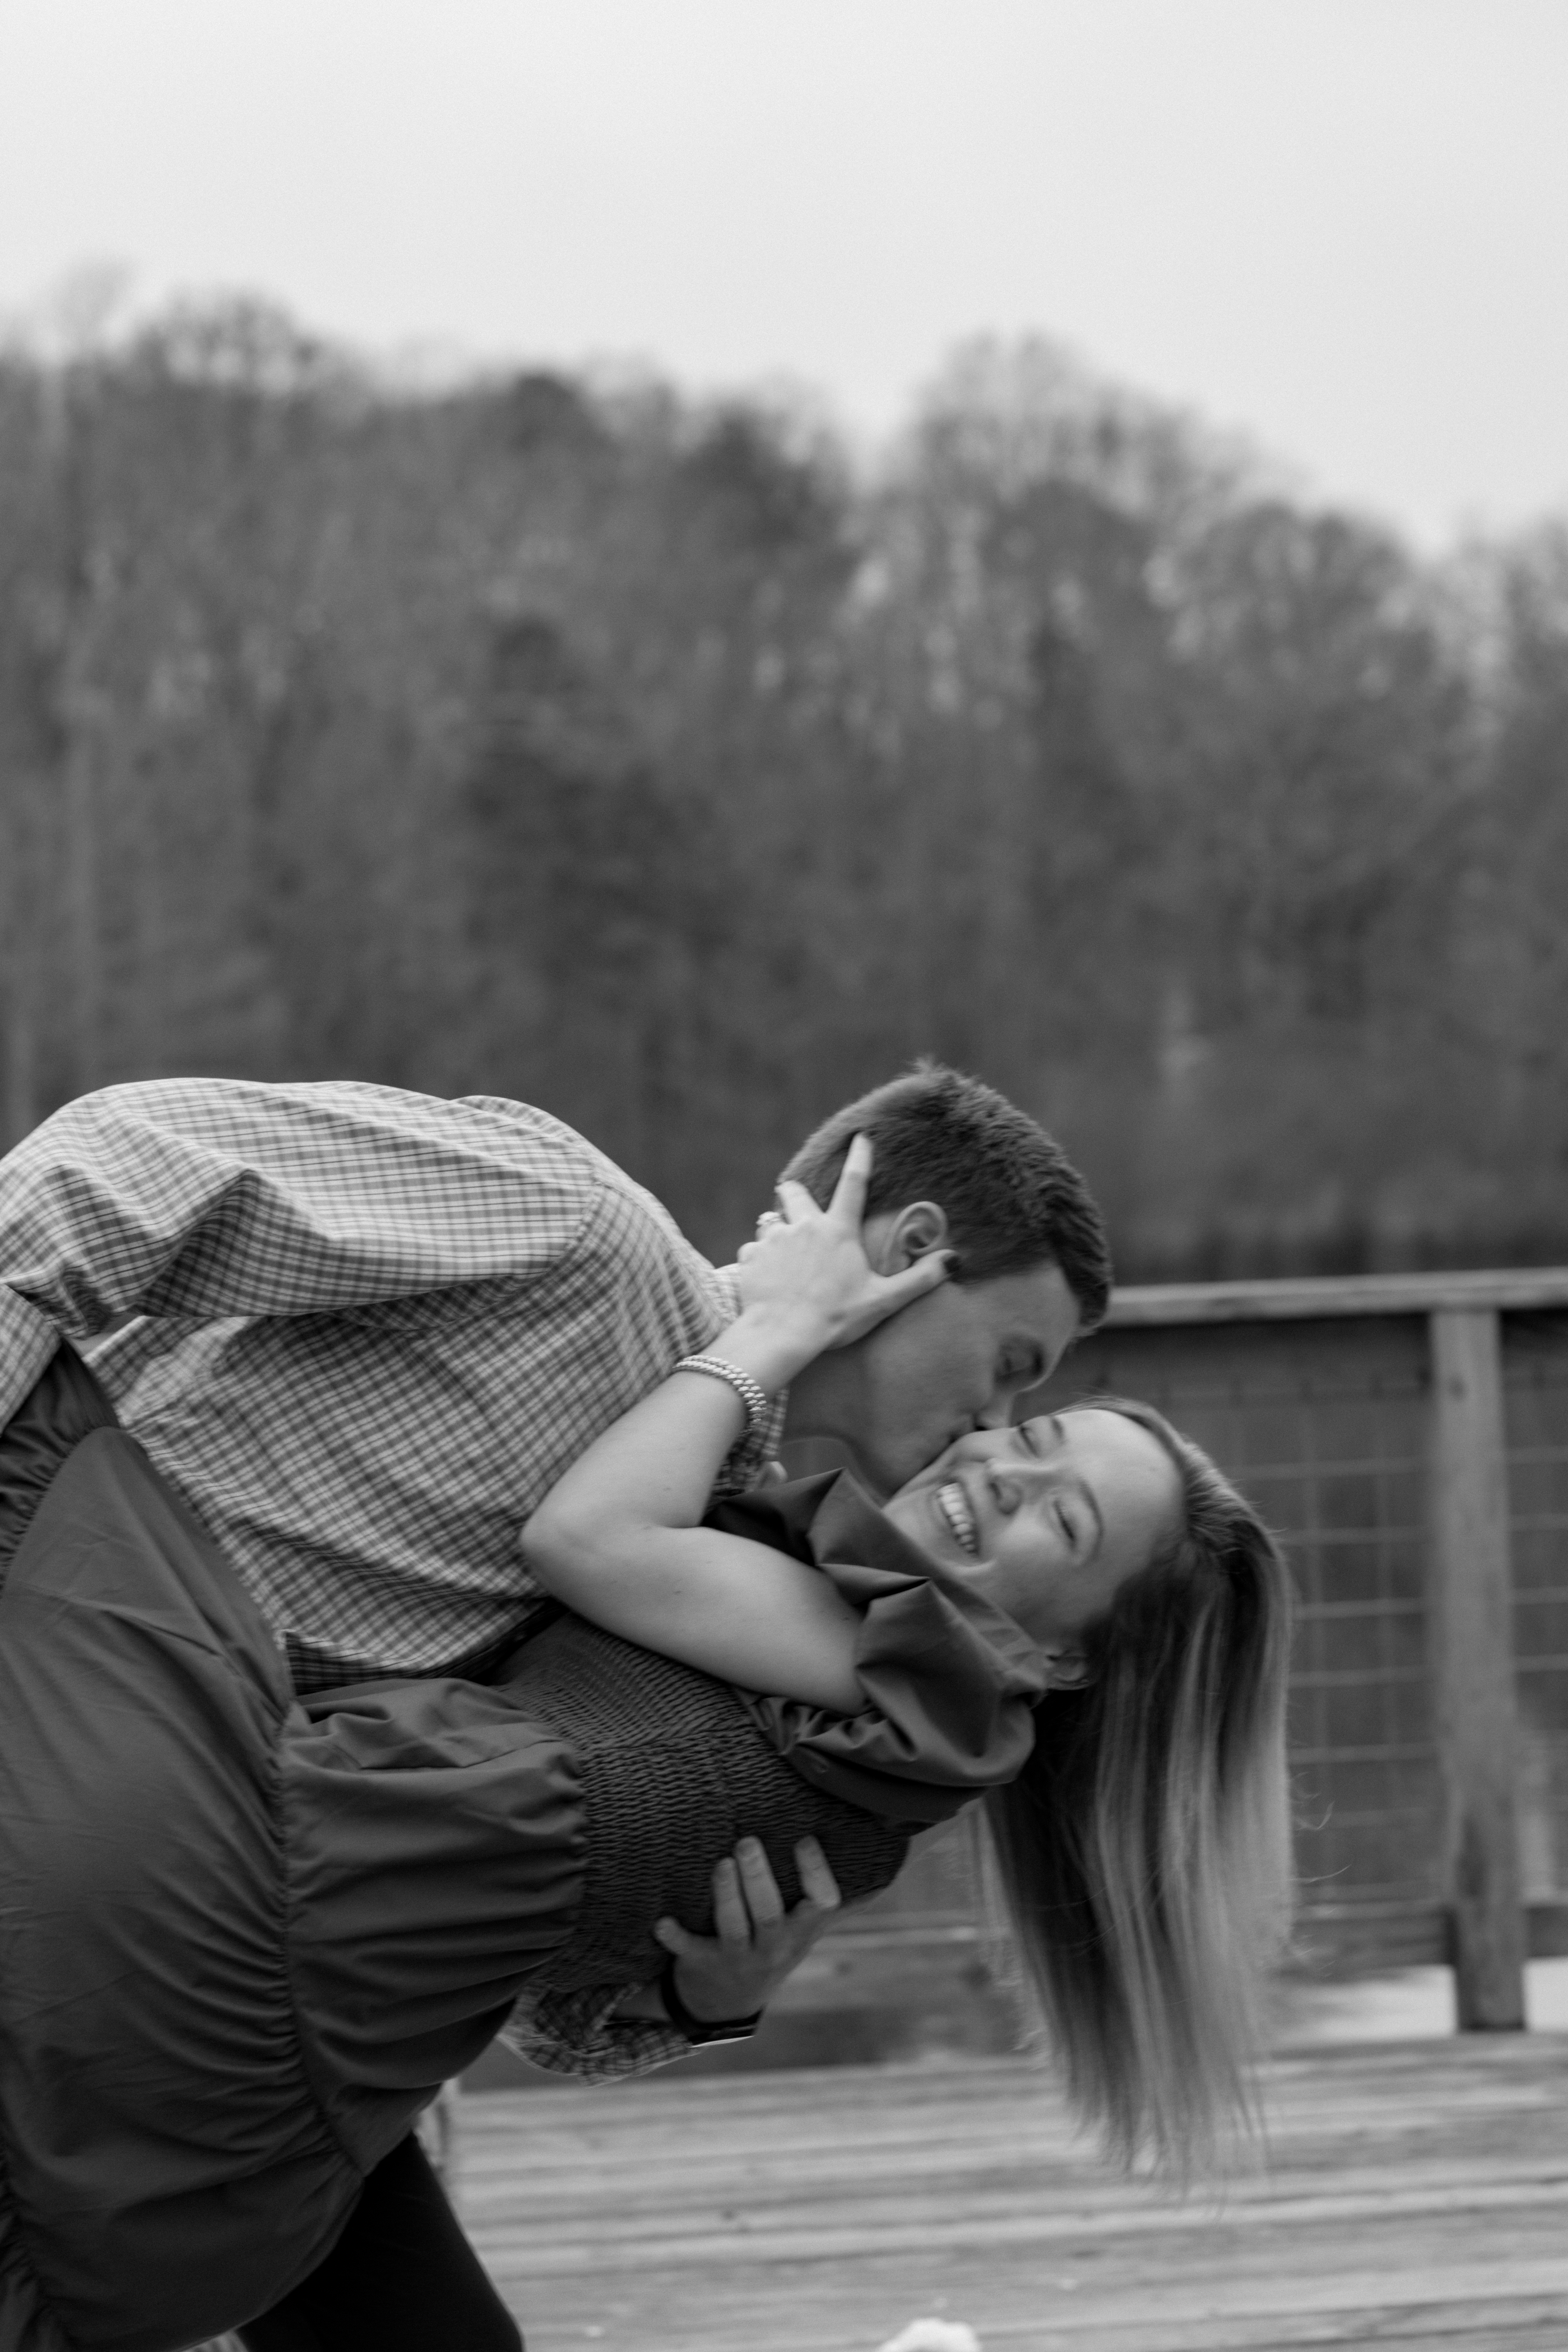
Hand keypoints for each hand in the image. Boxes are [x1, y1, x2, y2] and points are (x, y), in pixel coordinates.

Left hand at [653, 1835, 841, 2024]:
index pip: (821, 1904)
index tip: (804, 1838)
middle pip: (772, 1915)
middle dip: (759, 1879)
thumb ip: (839, 1898)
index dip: (815, 1873)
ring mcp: (739, 1958)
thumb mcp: (809, 1928)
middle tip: (746, 1841)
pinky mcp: (703, 1964)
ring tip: (719, 1862)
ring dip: (725, 1896)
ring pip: (735, 1928)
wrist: (729, 2002)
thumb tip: (887, 1860)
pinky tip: (661, 1920)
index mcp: (802, 1931)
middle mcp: (774, 1947)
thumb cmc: (775, 1946)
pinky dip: (675, 1936)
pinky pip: (689, 1951)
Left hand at [735, 1134, 950, 1353]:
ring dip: (777, 1233)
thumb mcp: (883, 1300)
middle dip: (794, 1193)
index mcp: (838, 1231)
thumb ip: (919, 1279)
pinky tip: (767, 1278)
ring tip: (785, 1258)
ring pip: (770, 1222)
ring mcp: (774, 1240)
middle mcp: (804, 1226)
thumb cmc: (836, 1319)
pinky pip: (751, 1250)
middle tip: (799, 1208)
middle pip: (793, 1191)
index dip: (859, 1156)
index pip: (854, 1183)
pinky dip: (758, 1260)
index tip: (860, 1137)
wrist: (783, 1336)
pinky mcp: (750, 1257)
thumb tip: (953, 1260)